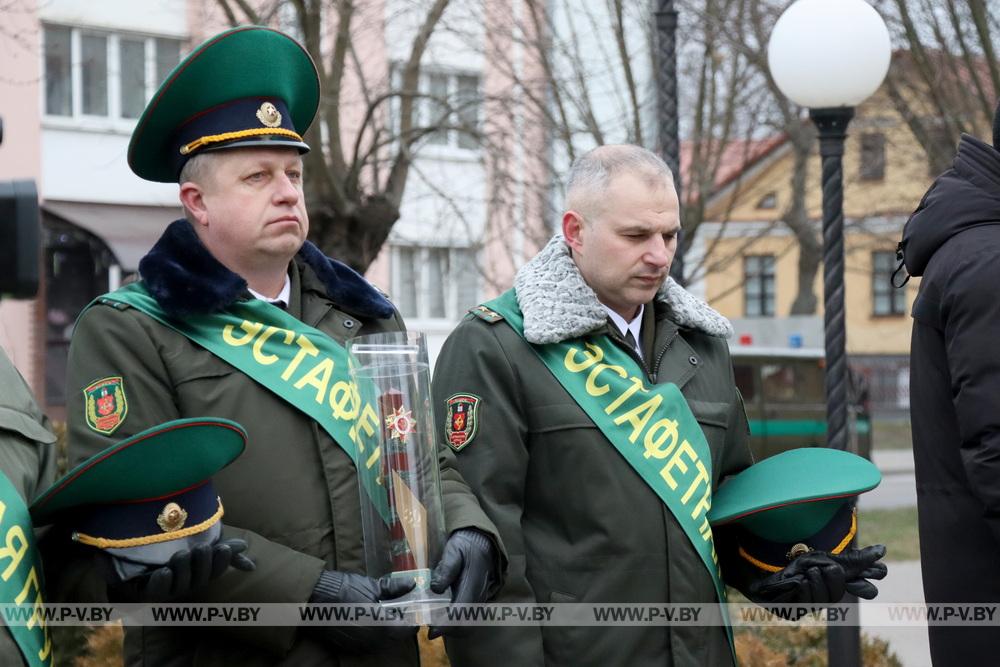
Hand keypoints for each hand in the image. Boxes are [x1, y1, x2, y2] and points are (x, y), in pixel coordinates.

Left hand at [107, 538, 254, 601]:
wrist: (130, 547)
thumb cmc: (169, 545)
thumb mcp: (199, 543)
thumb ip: (224, 551)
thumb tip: (250, 562)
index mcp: (197, 573)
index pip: (215, 571)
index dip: (221, 562)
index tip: (223, 547)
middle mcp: (182, 584)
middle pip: (198, 579)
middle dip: (201, 564)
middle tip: (200, 548)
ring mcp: (163, 589)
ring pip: (178, 584)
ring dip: (181, 569)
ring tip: (179, 555)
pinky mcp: (142, 592)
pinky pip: (153, 591)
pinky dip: (160, 581)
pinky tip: (163, 571)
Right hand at [309, 571, 415, 651]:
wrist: (312, 600)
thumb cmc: (343, 589)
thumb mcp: (372, 586)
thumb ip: (394, 588)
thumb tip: (412, 584)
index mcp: (383, 627)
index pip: (408, 629)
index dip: (412, 617)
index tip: (410, 606)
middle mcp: (374, 642)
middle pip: (397, 636)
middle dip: (399, 622)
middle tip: (395, 605)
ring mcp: (361, 647)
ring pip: (383, 640)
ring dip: (386, 628)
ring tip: (379, 610)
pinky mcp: (351, 648)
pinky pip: (370, 642)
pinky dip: (373, 632)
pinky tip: (366, 618)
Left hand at [428, 529, 498, 638]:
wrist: (483, 541)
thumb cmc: (466, 544)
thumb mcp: (453, 550)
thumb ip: (446, 568)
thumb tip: (436, 588)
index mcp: (473, 583)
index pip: (462, 612)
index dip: (447, 625)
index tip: (431, 630)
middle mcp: (480, 594)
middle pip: (467, 624)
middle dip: (449, 630)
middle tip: (431, 628)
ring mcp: (482, 598)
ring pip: (470, 623)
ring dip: (453, 627)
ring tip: (436, 623)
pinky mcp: (480, 599)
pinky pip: (471, 617)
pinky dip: (458, 621)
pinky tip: (445, 616)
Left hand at [748, 545, 886, 603]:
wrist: (762, 568)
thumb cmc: (796, 564)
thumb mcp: (825, 557)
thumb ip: (853, 558)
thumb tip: (883, 549)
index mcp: (839, 585)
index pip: (868, 590)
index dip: (868, 581)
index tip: (866, 570)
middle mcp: (829, 598)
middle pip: (844, 595)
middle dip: (837, 579)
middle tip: (827, 567)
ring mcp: (814, 607)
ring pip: (827, 596)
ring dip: (815, 578)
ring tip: (805, 572)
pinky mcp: (796, 612)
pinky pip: (807, 599)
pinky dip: (802, 585)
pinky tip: (797, 581)